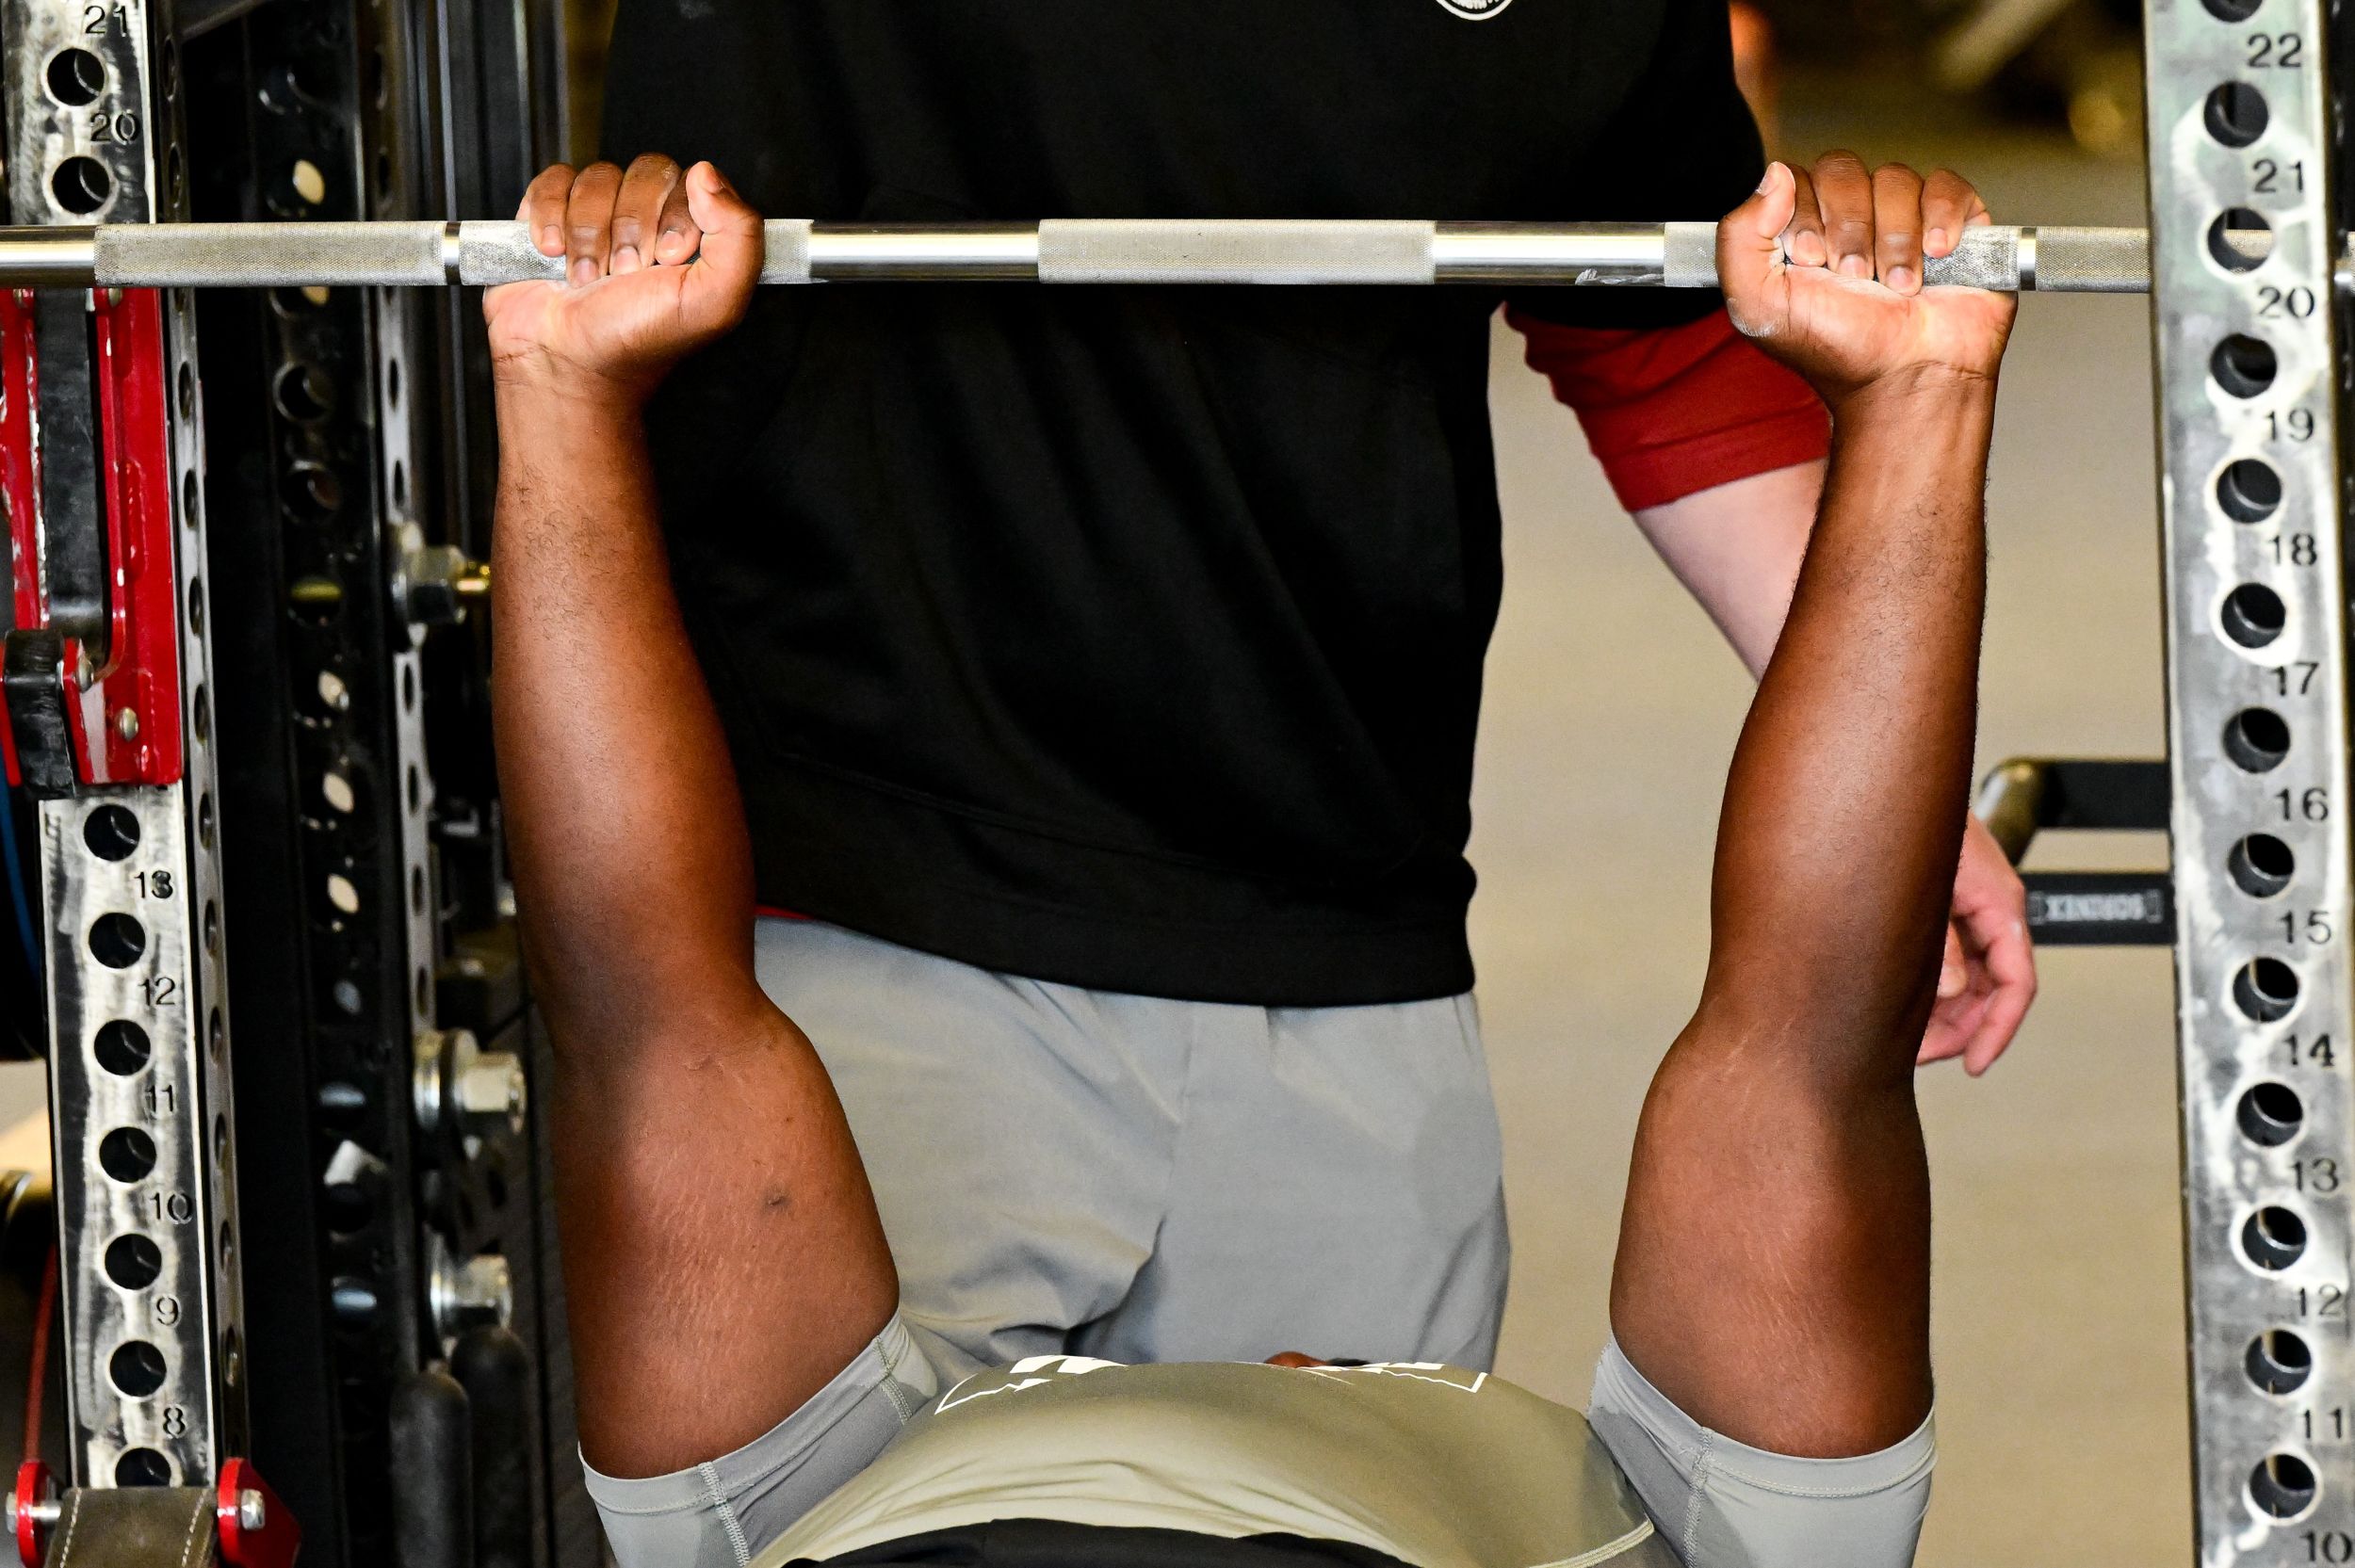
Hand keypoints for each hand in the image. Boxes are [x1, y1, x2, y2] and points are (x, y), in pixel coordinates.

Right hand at [483, 156, 761, 407]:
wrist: (570, 364)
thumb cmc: (639, 341)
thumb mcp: (714, 302)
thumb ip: (740, 238)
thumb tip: (708, 174)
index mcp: (696, 233)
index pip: (695, 182)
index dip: (678, 218)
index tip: (670, 260)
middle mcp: (651, 217)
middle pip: (647, 172)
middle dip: (633, 228)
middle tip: (627, 275)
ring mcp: (601, 211)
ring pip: (598, 178)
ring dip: (590, 235)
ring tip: (589, 278)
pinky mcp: (553, 211)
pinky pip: (554, 181)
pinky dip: (550, 218)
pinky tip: (554, 254)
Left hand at [1716, 153, 2017, 408]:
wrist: (1903, 381)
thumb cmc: (1834, 350)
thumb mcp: (1757, 303)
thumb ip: (1739, 237)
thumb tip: (1772, 174)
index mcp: (1801, 228)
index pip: (1795, 178)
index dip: (1804, 215)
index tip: (1811, 262)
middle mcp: (1850, 216)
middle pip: (1843, 170)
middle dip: (1847, 228)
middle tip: (1854, 277)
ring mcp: (1903, 216)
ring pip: (1894, 179)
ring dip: (1893, 240)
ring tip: (1896, 286)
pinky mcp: (1954, 221)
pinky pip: (1947, 186)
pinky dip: (1940, 218)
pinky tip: (1935, 255)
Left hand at [1918, 815, 2036, 1073]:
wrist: (1896, 784)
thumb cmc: (1919, 819)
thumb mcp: (1933, 884)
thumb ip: (1942, 940)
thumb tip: (1950, 989)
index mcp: (2000, 906)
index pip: (2017, 984)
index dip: (1998, 1030)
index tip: (1974, 1063)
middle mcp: (1991, 913)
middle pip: (1991, 991)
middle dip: (1961, 1030)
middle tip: (1923, 1056)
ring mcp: (1970, 913)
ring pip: (1970, 982)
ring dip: (1944, 1014)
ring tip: (1908, 1039)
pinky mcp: (1949, 910)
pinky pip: (1952, 962)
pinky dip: (1933, 988)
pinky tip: (1905, 1006)